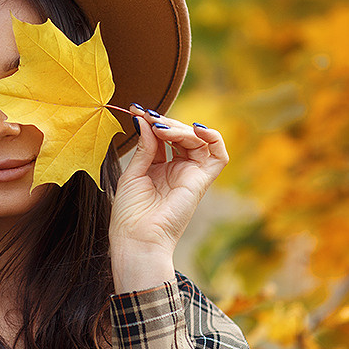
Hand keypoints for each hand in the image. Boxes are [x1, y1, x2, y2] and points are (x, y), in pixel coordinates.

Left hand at [108, 105, 228, 292]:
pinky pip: (219, 156)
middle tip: (148, 117)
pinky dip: (213, 138)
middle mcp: (177, 170)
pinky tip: (196, 129)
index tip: (135, 110)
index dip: (152, 122)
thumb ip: (145, 147)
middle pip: (181, 135)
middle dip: (165, 122)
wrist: (136, 238)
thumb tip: (144, 120)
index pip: (163, 137)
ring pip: (197, 140)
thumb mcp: (133, 173)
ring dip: (181, 128)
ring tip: (161, 128)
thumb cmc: (130, 213)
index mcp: (159, 168)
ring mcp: (190, 175)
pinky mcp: (201, 182)